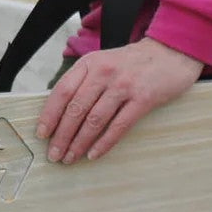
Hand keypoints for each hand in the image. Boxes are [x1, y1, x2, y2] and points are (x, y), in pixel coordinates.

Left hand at [37, 37, 202, 163]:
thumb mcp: (102, 62)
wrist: (169, 53)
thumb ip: (84, 81)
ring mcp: (124, 85)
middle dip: (62, 134)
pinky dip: (104, 143)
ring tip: (70, 158)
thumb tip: (60, 111)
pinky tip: (93, 154)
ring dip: (79, 142)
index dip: (50, 114)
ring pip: (95, 119)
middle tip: (54, 154)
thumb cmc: (131, 63)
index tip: (41, 134)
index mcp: (89, 63)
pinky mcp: (143, 99)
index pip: (63, 90)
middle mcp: (103, 72)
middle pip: (76, 108)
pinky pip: (119, 126)